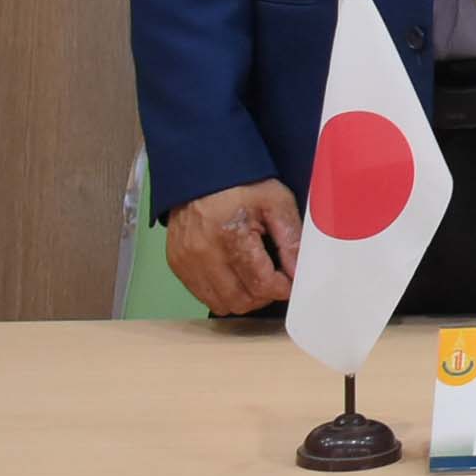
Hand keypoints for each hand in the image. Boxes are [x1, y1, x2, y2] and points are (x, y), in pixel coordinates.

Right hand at [166, 179, 301, 313]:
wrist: (202, 171)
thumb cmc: (241, 184)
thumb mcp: (277, 201)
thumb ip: (291, 239)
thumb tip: (298, 273)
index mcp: (231, 234)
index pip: (261, 284)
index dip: (282, 288)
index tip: (290, 280)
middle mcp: (204, 253)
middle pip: (241, 301)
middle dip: (264, 295)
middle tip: (275, 279)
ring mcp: (186, 261)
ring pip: (221, 304)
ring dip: (243, 297)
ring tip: (255, 276)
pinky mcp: (177, 264)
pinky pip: (203, 295)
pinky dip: (222, 292)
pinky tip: (234, 273)